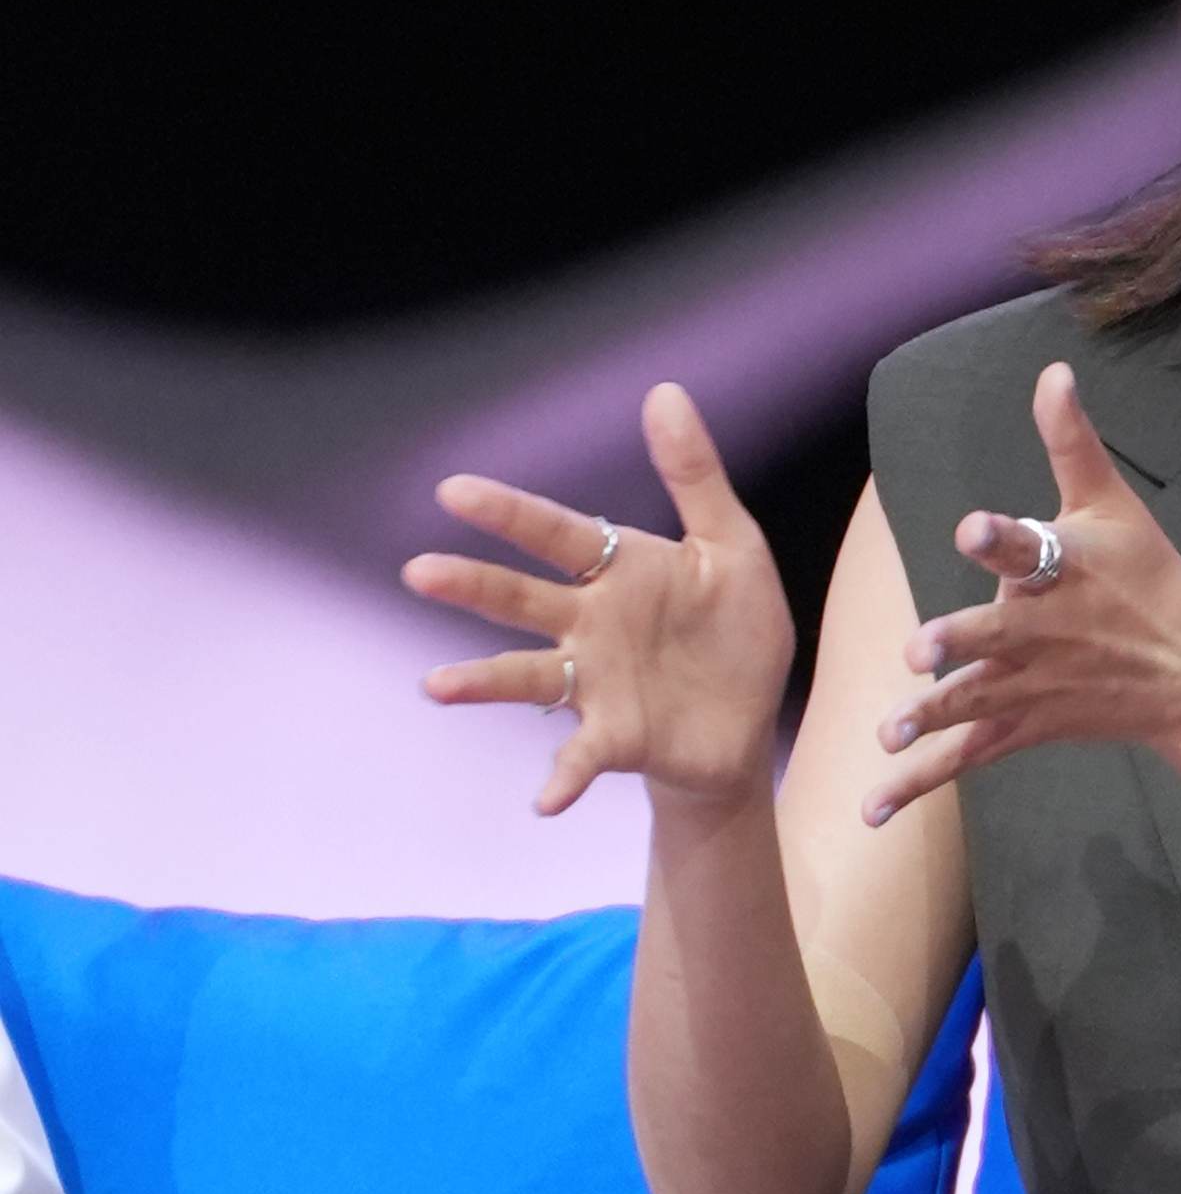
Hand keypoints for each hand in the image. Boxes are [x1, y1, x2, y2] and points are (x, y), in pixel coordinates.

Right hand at [405, 383, 794, 815]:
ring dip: (481, 681)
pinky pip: (579, 756)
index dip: (507, 513)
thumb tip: (664, 390)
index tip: (453, 490)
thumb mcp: (732, 547)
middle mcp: (589, 624)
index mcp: (615, 569)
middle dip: (471, 586)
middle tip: (418, 572)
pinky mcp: (615, 737)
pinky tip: (543, 802)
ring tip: (435, 686)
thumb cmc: (736, 630)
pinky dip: (560, 778)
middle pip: (520, 599)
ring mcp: (593, 683)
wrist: (749, 720)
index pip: (553, 533)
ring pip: (526, 675)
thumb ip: (694, 476)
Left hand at [862, 361, 1180, 826]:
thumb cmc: (1150, 578)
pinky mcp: (1028, 725)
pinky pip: (968, 758)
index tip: (970, 529)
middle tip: (922, 653)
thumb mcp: (1115, 506)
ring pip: (975, 703)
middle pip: (995, 637)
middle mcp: (1045, 629)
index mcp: (1062, 569)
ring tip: (890, 733)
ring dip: (932, 719)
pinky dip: (919, 784)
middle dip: (960, 645)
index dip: (998, 537)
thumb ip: (1071, 443)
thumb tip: (1051, 370)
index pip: (1027, 547)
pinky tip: (871, 808)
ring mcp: (1035, 683)